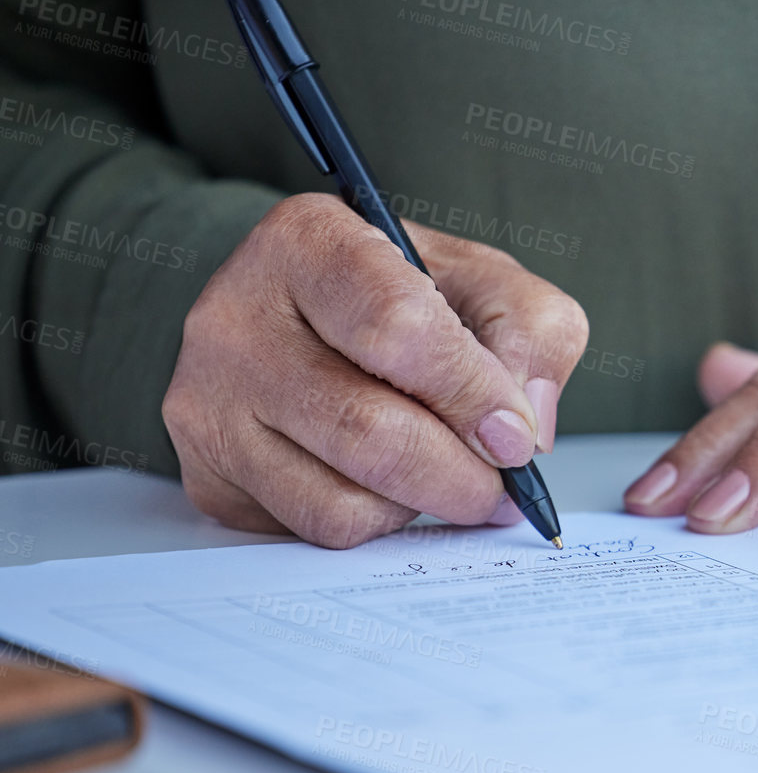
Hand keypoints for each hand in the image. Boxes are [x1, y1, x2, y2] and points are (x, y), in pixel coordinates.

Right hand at [163, 193, 588, 547]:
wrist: (310, 318)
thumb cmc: (404, 297)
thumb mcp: (486, 282)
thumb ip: (533, 333)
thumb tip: (523, 428)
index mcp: (307, 242)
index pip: (397, 330)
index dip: (473, 394)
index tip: (515, 435)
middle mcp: (236, 318)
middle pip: (368, 431)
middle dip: (461, 475)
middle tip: (501, 485)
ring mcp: (210, 402)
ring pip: (340, 501)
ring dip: (420, 505)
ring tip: (446, 475)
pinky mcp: (209, 474)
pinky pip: (314, 530)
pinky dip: (376, 523)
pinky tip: (389, 486)